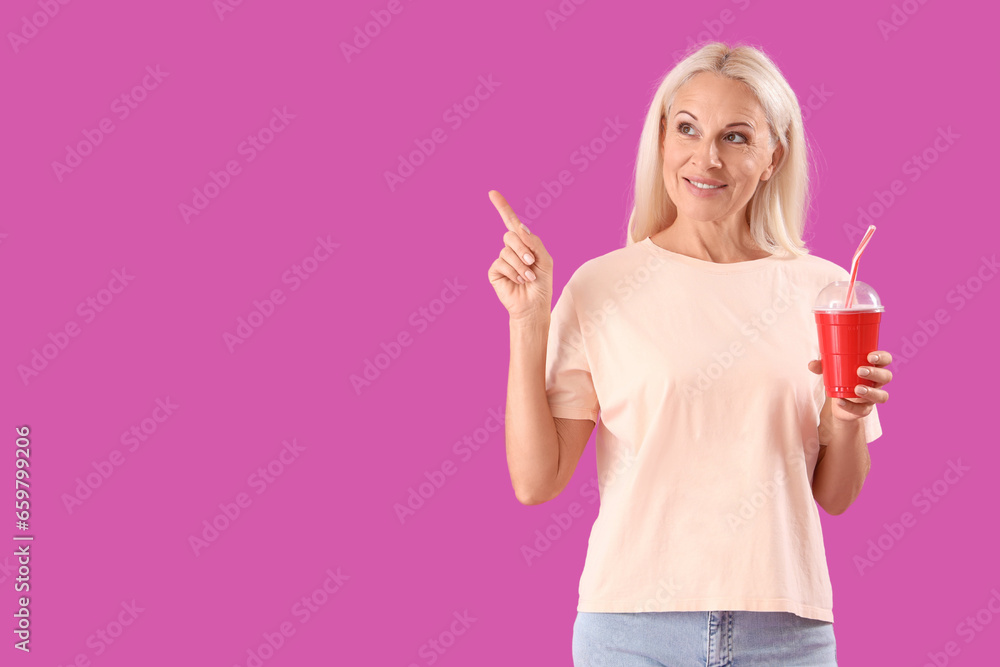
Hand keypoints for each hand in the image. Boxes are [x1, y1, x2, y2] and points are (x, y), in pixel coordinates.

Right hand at [486, 190, 553, 322]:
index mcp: (524, 243)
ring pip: (507, 251)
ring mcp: (502, 260)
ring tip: (528, 278)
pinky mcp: (495, 272)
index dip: (502, 207)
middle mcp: (511, 249)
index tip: (492, 193)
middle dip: (524, 249)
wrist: (534, 305)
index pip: (511, 222)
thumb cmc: (542, 284)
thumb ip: (534, 242)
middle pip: (511, 235)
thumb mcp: (545, 259)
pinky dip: (513, 273)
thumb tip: (518, 227)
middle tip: (532, 263)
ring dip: (521, 266)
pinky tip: (518, 281)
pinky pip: (501, 263)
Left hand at [808, 351, 892, 422]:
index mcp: (872, 367)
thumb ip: (822, 366)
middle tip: (860, 370)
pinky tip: (840, 401)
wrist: (838, 402)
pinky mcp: (865, 410)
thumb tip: (811, 365)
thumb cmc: (840, 378)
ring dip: (871, 391)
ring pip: (882, 395)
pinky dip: (851, 406)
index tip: (870, 356)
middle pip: (887, 376)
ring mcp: (872, 397)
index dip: (882, 357)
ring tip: (858, 389)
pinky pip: (862, 410)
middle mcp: (876, 382)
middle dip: (875, 373)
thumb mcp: (831, 370)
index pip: (886, 360)